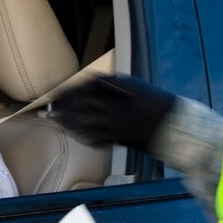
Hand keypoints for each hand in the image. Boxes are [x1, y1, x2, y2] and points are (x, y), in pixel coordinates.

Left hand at [54, 75, 175, 149]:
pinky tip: (74, 133)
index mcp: (116, 90)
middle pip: (79, 106)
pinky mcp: (116, 139)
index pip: (83, 88)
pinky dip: (81, 135)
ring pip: (83, 123)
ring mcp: (113, 124)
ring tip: (55, 119)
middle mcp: (111, 106)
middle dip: (62, 107)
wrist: (172, 124)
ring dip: (66, 121)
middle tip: (50, 108)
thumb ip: (110, 84)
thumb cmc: (154, 100)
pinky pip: (94, 138)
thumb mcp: (132, 84)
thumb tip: (89, 84)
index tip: (57, 92)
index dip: (67, 91)